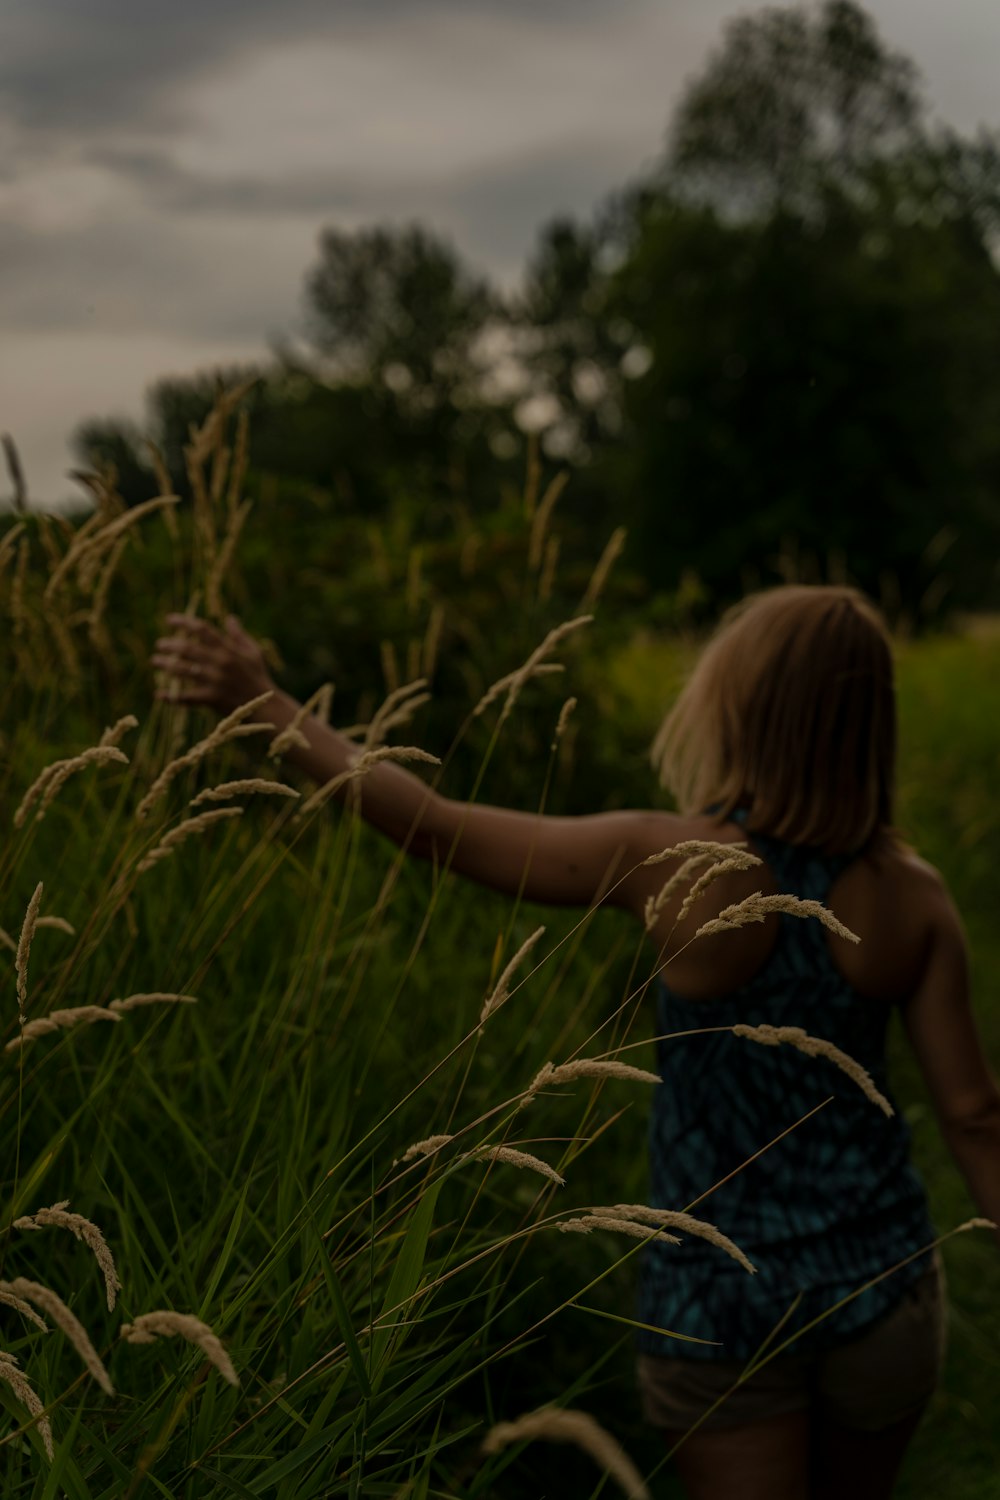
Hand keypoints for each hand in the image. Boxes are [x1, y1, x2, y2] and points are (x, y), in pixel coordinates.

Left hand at [151, 614, 275, 714]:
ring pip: (184, 670)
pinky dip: (172, 697)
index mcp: (229, 649)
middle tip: (160, 644)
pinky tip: (159, 694)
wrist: (265, 706)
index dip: (184, 622)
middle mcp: (220, 662)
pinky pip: (187, 697)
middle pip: (188, 649)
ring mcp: (214, 681)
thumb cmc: (258, 676)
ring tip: (155, 661)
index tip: (169, 619)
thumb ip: (239, 635)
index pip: (202, 629)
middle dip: (170, 644)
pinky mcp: (211, 698)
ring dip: (166, 665)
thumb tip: (230, 618)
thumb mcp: (253, 652)